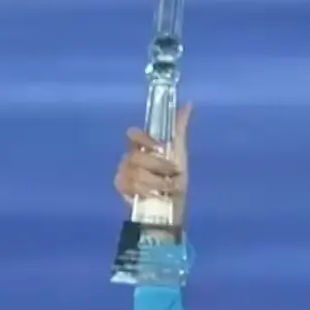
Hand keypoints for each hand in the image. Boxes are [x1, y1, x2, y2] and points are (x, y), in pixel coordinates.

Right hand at [113, 103, 191, 224]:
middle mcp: (129, 157)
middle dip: (158, 167)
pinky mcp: (120, 188)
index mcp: (141, 146)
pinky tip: (154, 195)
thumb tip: (189, 103)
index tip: (159, 148)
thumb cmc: (175, 178)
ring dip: (156, 182)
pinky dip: (145, 191)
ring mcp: (123, 172)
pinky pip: (130, 186)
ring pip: (135, 173)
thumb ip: (179, 129)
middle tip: (172, 175)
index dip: (144, 140)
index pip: (133, 134)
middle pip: (137, 157)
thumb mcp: (180, 153)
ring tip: (167, 188)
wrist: (171, 206)